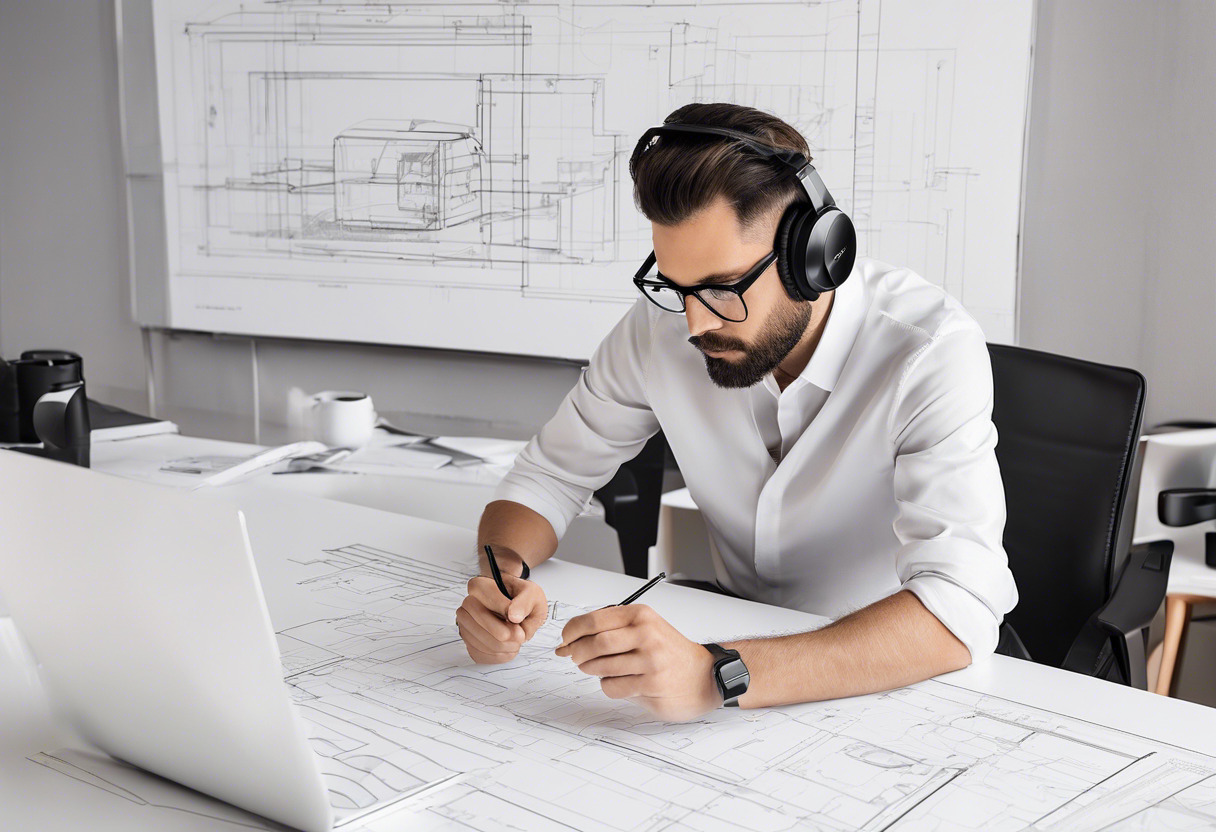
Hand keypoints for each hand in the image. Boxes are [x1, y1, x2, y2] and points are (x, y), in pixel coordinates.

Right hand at [456, 573, 547, 663]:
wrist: (519, 612)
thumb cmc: (523, 600)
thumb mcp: (532, 595)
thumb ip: (524, 603)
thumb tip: (513, 616)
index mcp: (482, 585)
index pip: (481, 590)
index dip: (499, 606)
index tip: (515, 618)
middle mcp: (470, 602)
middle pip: (472, 614)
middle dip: (496, 629)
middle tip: (518, 635)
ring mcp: (467, 623)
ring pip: (472, 635)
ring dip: (498, 645)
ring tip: (517, 642)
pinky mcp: (470, 641)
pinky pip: (476, 652)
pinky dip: (495, 655)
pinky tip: (509, 649)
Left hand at [554, 605, 720, 721]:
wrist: (705, 676)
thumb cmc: (670, 652)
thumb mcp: (646, 628)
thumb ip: (613, 629)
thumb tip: (571, 640)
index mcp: (641, 616)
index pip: (594, 620)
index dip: (572, 631)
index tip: (565, 639)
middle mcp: (646, 634)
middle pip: (594, 644)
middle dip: (577, 653)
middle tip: (575, 657)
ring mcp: (650, 660)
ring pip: (600, 667)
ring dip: (592, 670)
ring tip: (601, 669)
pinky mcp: (651, 684)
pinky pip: (613, 687)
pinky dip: (608, 686)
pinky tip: (621, 682)